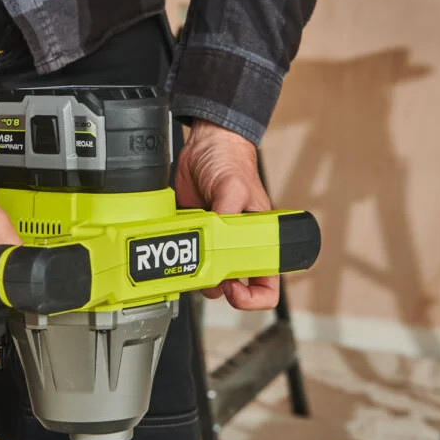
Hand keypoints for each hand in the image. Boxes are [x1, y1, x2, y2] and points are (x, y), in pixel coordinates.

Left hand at [174, 119, 279, 309]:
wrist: (204, 143)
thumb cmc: (231, 162)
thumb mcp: (233, 187)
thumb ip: (226, 216)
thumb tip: (215, 242)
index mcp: (259, 238)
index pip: (267, 281)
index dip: (253, 296)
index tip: (234, 290)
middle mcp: (237, 244)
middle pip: (232, 286)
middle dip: (218, 287)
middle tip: (204, 275)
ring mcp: (212, 241)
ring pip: (205, 276)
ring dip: (194, 274)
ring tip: (185, 261)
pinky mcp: (191, 233)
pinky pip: (182, 257)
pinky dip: (175, 259)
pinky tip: (173, 247)